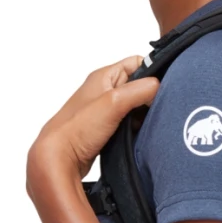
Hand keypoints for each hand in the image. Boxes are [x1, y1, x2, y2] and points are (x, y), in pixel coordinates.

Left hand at [27, 53, 159, 201]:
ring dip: (144, 115)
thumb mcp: (113, 102)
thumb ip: (139, 91)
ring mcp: (106, 110)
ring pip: (136, 106)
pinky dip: (137, 128)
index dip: (153, 72)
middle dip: (151, 97)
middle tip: (157, 110)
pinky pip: (130, 122)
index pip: (138, 63)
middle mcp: (104, 90)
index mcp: (104, 76)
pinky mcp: (106, 127)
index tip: (164, 88)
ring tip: (147, 124)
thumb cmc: (74, 130)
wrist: (58, 159)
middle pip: (139, 86)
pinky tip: (139, 135)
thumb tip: (159, 86)